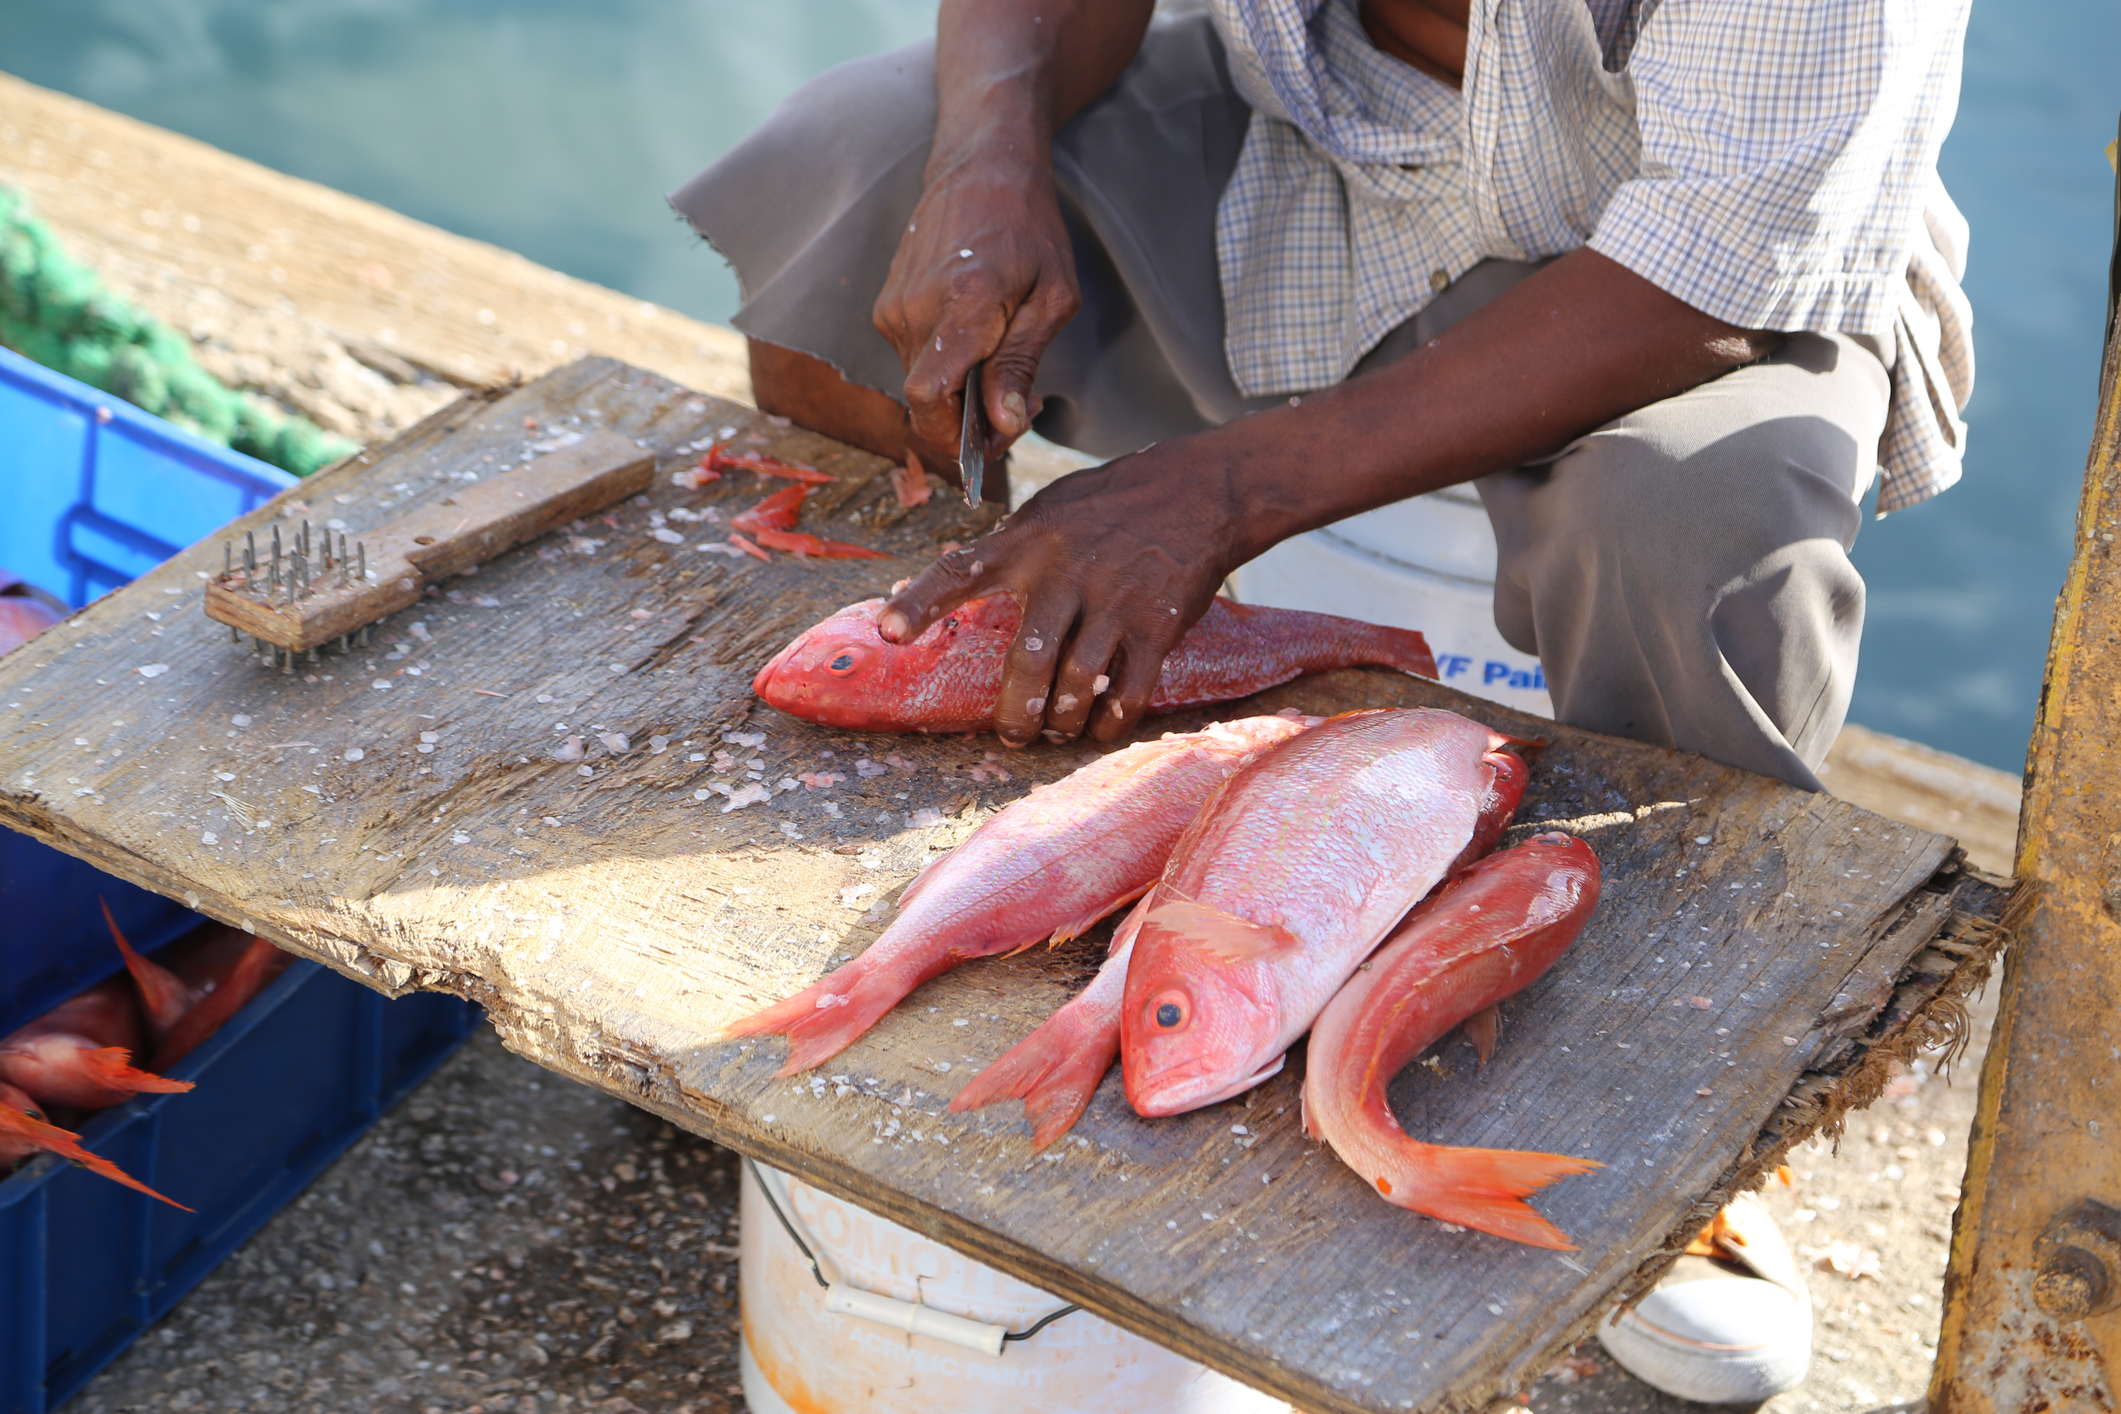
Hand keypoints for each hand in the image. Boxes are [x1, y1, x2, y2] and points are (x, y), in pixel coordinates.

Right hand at [871, 147, 1079, 479]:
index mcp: (963, 302)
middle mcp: (915, 308)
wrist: (981, 164)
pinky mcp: (886, 305)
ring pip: (921, 382)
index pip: (930, 397)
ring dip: (960, 394)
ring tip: (1005, 365)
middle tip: (1022, 402)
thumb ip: (1021, 363)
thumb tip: (1004, 423)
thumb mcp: (1052, 298)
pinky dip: (945, 368)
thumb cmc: (1029, 226)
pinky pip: (914, 358)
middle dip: (973, 421)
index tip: (992, 443)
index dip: (955, 439)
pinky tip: (979, 344)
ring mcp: (894, 306)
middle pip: (929, 401)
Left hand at [878, 446, 1242, 745]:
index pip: (961, 570)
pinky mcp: (1158, 625)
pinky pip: (1128, 692)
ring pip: (1076, 684)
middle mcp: (1065, 572)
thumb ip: (1005, 548)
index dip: (921, 602)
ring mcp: (1114, 601)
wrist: (1202, 490)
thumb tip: (942, 576)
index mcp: (1027, 542)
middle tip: (1013, 734)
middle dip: (1015, 712)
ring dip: (1061, 722)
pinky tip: (1101, 727)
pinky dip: (1110, 722)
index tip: (888, 632)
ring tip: (1057, 731)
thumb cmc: (1112, 503)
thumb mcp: (1050, 509)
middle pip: (1027, 660)